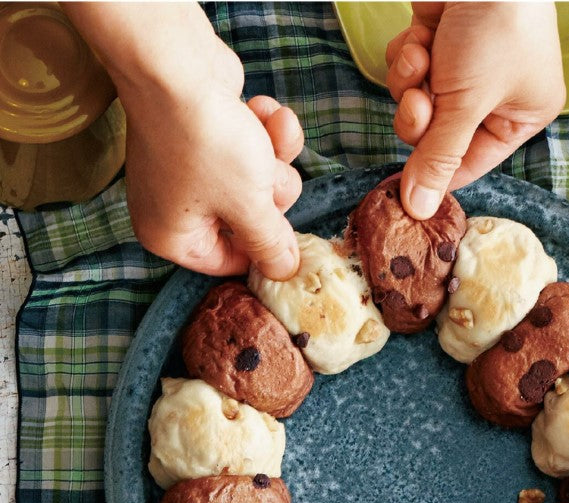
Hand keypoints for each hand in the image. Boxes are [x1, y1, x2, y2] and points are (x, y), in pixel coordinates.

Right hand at [123, 80, 302, 278]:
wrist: (177, 62)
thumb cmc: (207, 144)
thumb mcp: (250, 207)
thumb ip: (270, 244)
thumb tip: (282, 270)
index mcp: (171, 236)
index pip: (230, 262)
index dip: (264, 250)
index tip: (292, 238)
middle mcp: (174, 205)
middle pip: (249, 220)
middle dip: (271, 194)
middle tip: (270, 174)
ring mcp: (189, 167)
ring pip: (257, 180)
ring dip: (274, 157)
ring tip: (268, 135)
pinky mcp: (207, 131)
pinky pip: (250, 145)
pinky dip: (264, 128)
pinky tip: (265, 110)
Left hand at [385, 2, 565, 218]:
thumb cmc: (496, 24)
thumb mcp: (468, 101)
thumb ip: (439, 156)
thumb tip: (420, 209)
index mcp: (521, 116)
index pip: (469, 165)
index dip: (436, 173)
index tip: (406, 190)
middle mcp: (495, 94)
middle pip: (437, 136)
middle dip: (422, 119)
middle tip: (421, 102)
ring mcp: (465, 65)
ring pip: (416, 102)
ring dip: (411, 83)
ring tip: (426, 59)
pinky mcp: (437, 38)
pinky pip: (408, 68)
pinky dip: (408, 55)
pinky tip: (422, 36)